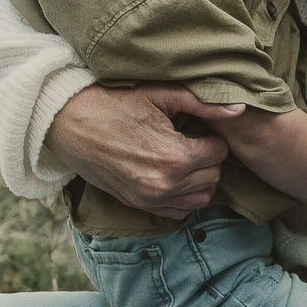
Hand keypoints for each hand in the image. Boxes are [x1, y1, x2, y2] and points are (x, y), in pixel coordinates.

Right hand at [48, 84, 238, 219]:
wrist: (67, 123)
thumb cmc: (112, 102)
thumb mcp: (159, 94)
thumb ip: (202, 104)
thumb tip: (239, 109)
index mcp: (175, 156)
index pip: (220, 153)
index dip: (212, 136)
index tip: (196, 127)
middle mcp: (165, 185)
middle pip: (213, 176)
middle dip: (208, 157)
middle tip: (191, 139)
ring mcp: (150, 199)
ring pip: (200, 198)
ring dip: (199, 179)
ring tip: (183, 156)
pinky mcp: (138, 205)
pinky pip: (179, 212)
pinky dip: (183, 196)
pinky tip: (172, 174)